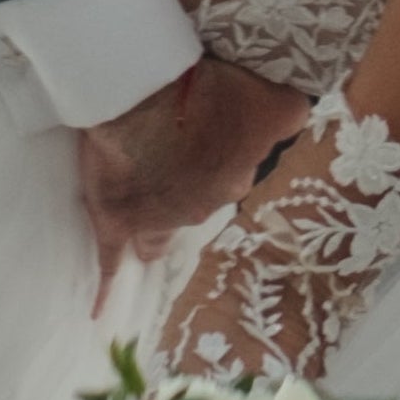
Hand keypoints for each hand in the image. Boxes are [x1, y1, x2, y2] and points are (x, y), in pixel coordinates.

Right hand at [77, 53, 305, 283]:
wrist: (142, 96)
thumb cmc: (207, 87)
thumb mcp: (275, 97)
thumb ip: (290, 112)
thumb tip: (299, 113)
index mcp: (241, 175)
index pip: (241, 168)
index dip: (224, 146)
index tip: (211, 129)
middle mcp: (206, 204)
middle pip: (202, 196)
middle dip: (190, 179)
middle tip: (171, 145)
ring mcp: (162, 218)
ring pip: (164, 227)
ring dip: (158, 214)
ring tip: (140, 192)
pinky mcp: (119, 223)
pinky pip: (112, 264)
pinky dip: (107, 289)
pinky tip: (100, 312)